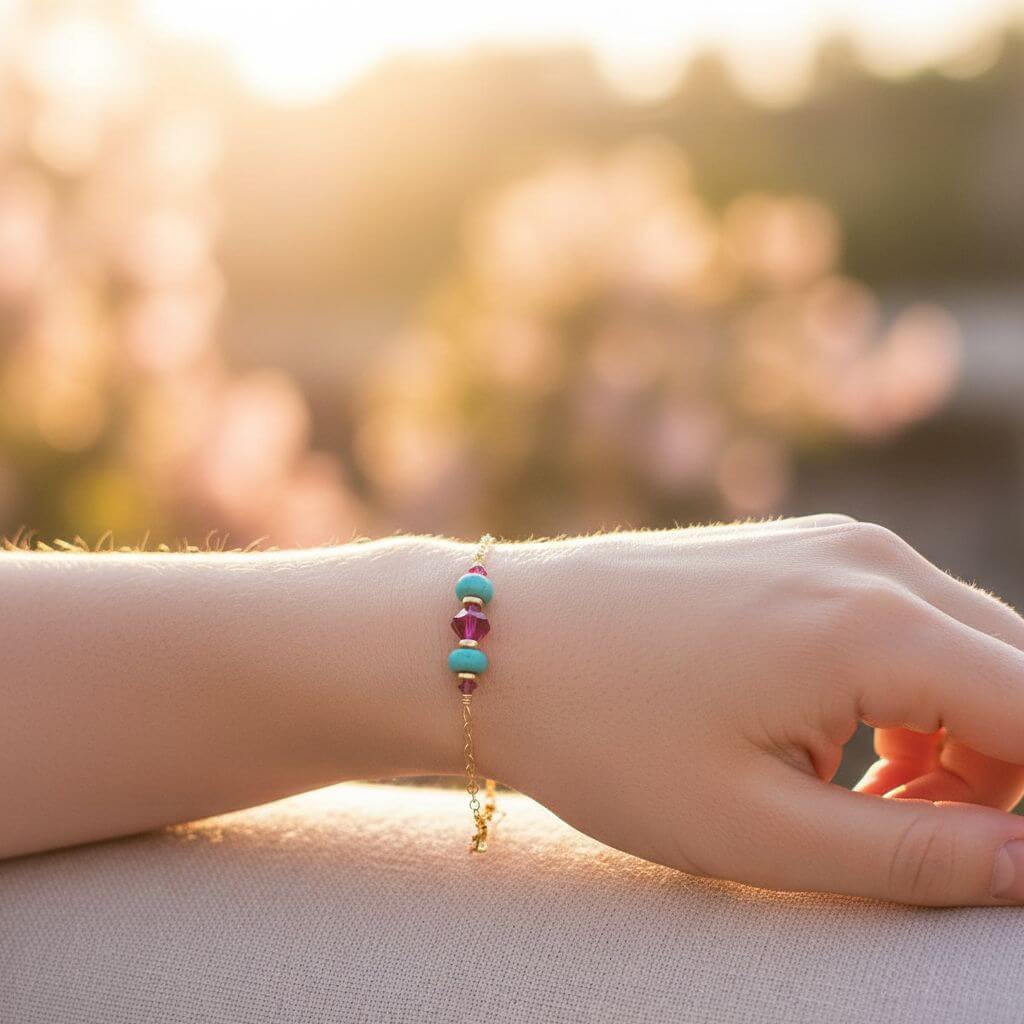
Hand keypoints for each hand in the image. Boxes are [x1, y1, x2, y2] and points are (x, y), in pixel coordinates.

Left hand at [488, 517, 1023, 904]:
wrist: (499, 641)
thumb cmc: (607, 737)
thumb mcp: (760, 829)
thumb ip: (919, 855)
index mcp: (878, 626)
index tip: (984, 863)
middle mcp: (871, 562)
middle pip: (1014, 676)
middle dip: (998, 775)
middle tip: (907, 841)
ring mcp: (831, 543)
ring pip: (960, 648)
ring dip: (951, 737)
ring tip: (854, 802)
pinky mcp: (795, 549)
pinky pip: (897, 619)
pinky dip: (900, 690)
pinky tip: (825, 741)